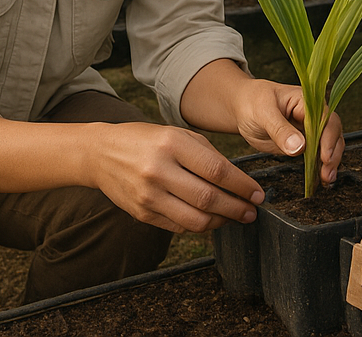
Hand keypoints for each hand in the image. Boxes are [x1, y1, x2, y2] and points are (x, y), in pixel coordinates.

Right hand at [91, 121, 264, 233]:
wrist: (103, 152)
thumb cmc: (147, 140)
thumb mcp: (177, 134)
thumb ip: (207, 155)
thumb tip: (237, 180)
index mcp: (172, 144)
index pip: (217, 170)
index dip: (242, 185)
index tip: (258, 193)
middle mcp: (159, 170)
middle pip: (208, 198)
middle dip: (236, 208)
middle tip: (253, 211)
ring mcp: (149, 195)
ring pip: (195, 220)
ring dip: (222, 222)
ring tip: (235, 217)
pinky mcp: (142, 214)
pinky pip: (179, 227)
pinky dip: (200, 226)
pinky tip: (212, 219)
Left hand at [233, 79, 343, 186]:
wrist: (243, 108)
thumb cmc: (253, 102)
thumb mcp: (263, 113)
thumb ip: (280, 129)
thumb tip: (300, 147)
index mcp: (306, 101)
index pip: (325, 118)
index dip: (328, 137)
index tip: (324, 156)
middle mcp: (312, 115)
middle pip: (332, 133)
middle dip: (333, 153)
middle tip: (326, 173)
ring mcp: (309, 130)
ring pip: (329, 145)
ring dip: (330, 163)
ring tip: (325, 179)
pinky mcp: (304, 143)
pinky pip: (317, 155)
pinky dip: (320, 166)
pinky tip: (320, 179)